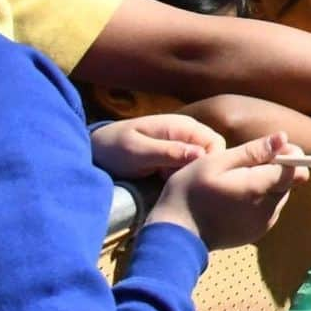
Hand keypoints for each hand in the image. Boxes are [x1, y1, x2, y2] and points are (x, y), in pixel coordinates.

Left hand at [90, 114, 225, 178]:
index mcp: (183, 126)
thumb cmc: (114, 147)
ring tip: (169, 185)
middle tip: (179, 184)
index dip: (211, 162)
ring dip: (190, 175)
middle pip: (211, 154)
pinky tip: (166, 185)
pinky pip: (188, 168)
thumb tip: (200, 155)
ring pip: (201, 163)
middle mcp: (187, 133)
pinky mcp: (173, 157)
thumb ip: (168, 152)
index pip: (215, 143)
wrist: (94, 151)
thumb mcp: (138, 151)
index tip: (193, 179)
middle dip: (201, 170)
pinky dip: (182, 178)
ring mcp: (180, 145)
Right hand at [146, 133, 308, 249]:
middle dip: (274, 167)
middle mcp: (268, 210)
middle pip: (288, 181)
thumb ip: (253, 151)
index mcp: (259, 189)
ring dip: (265, 183)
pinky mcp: (256, 232)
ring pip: (278, 194)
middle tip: (242, 165)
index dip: (288, 154)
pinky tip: (233, 197)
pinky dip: (257, 198)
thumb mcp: (217, 162)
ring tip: (234, 181)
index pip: (296, 169)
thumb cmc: (190, 193)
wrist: (174, 237)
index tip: (268, 149)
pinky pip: (268, 208)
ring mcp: (263, 224)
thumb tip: (283, 138)